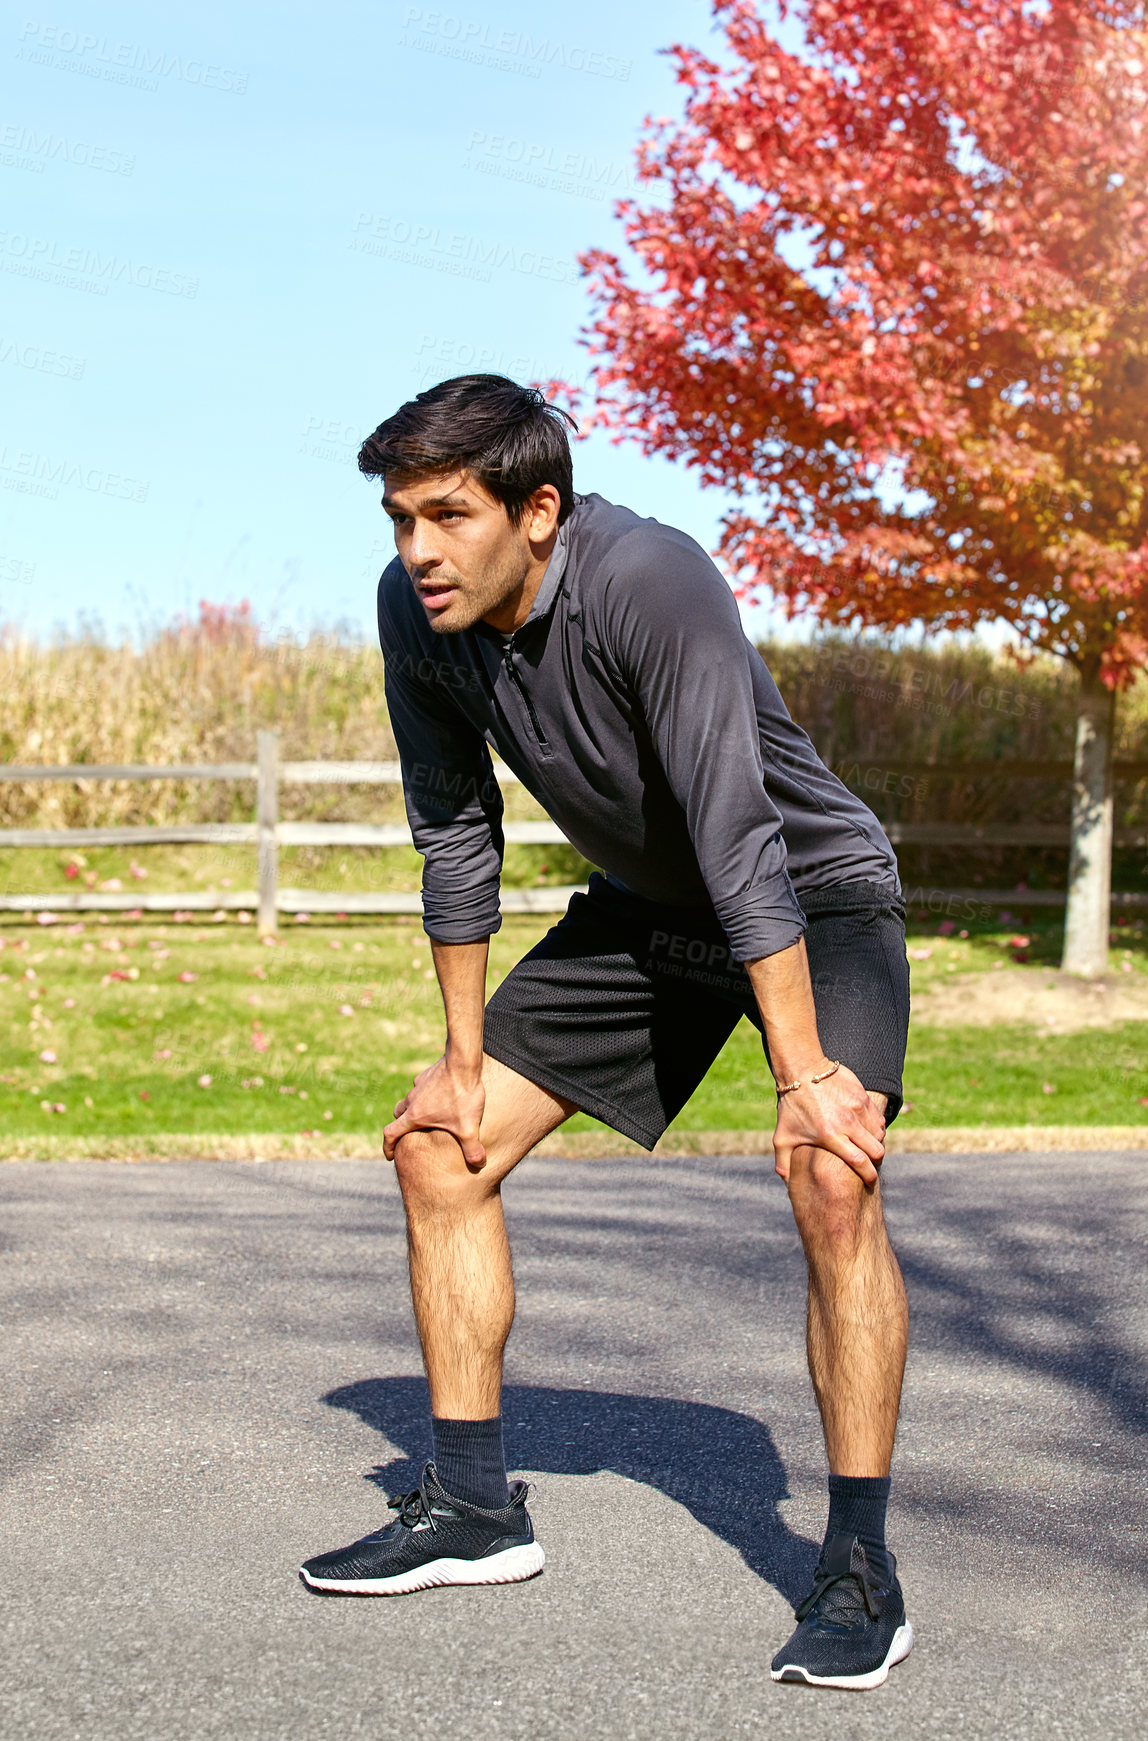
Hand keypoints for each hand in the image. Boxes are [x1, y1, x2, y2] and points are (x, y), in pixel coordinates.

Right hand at [383, 1051, 485, 1165]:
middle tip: (409, 1135)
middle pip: (397, 1116)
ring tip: (428, 1117)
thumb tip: (479, 1165)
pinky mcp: (427, 1075)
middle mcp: (412, 1100)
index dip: (388, 1147)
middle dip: (400, 1127)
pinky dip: (425, 1095)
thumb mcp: (469, 1127)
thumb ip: (473, 1149)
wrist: (463, 1062)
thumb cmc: (462, 1095)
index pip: (391, 1133)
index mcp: (414, 1116)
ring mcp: (418, 1086)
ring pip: (409, 1100)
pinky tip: (441, 1096)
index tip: (390, 1155)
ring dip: (413, 1109)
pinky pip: (421, 1088)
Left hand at [772, 1061, 885, 1185]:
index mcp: (830, 1135)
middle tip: (869, 1163)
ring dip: (875, 1143)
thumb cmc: (791, 1106)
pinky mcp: (863, 1096)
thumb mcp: (782, 1136)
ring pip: (879, 1134)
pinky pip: (879, 1119)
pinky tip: (866, 1130)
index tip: (870, 1181)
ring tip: (865, 1146)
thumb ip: (784, 1163)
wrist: (801, 1070)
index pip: (860, 1161)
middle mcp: (847, 1123)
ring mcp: (857, 1108)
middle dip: (875, 1161)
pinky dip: (876, 1128)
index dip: (869, 1175)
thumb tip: (788, 1186)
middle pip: (876, 1150)